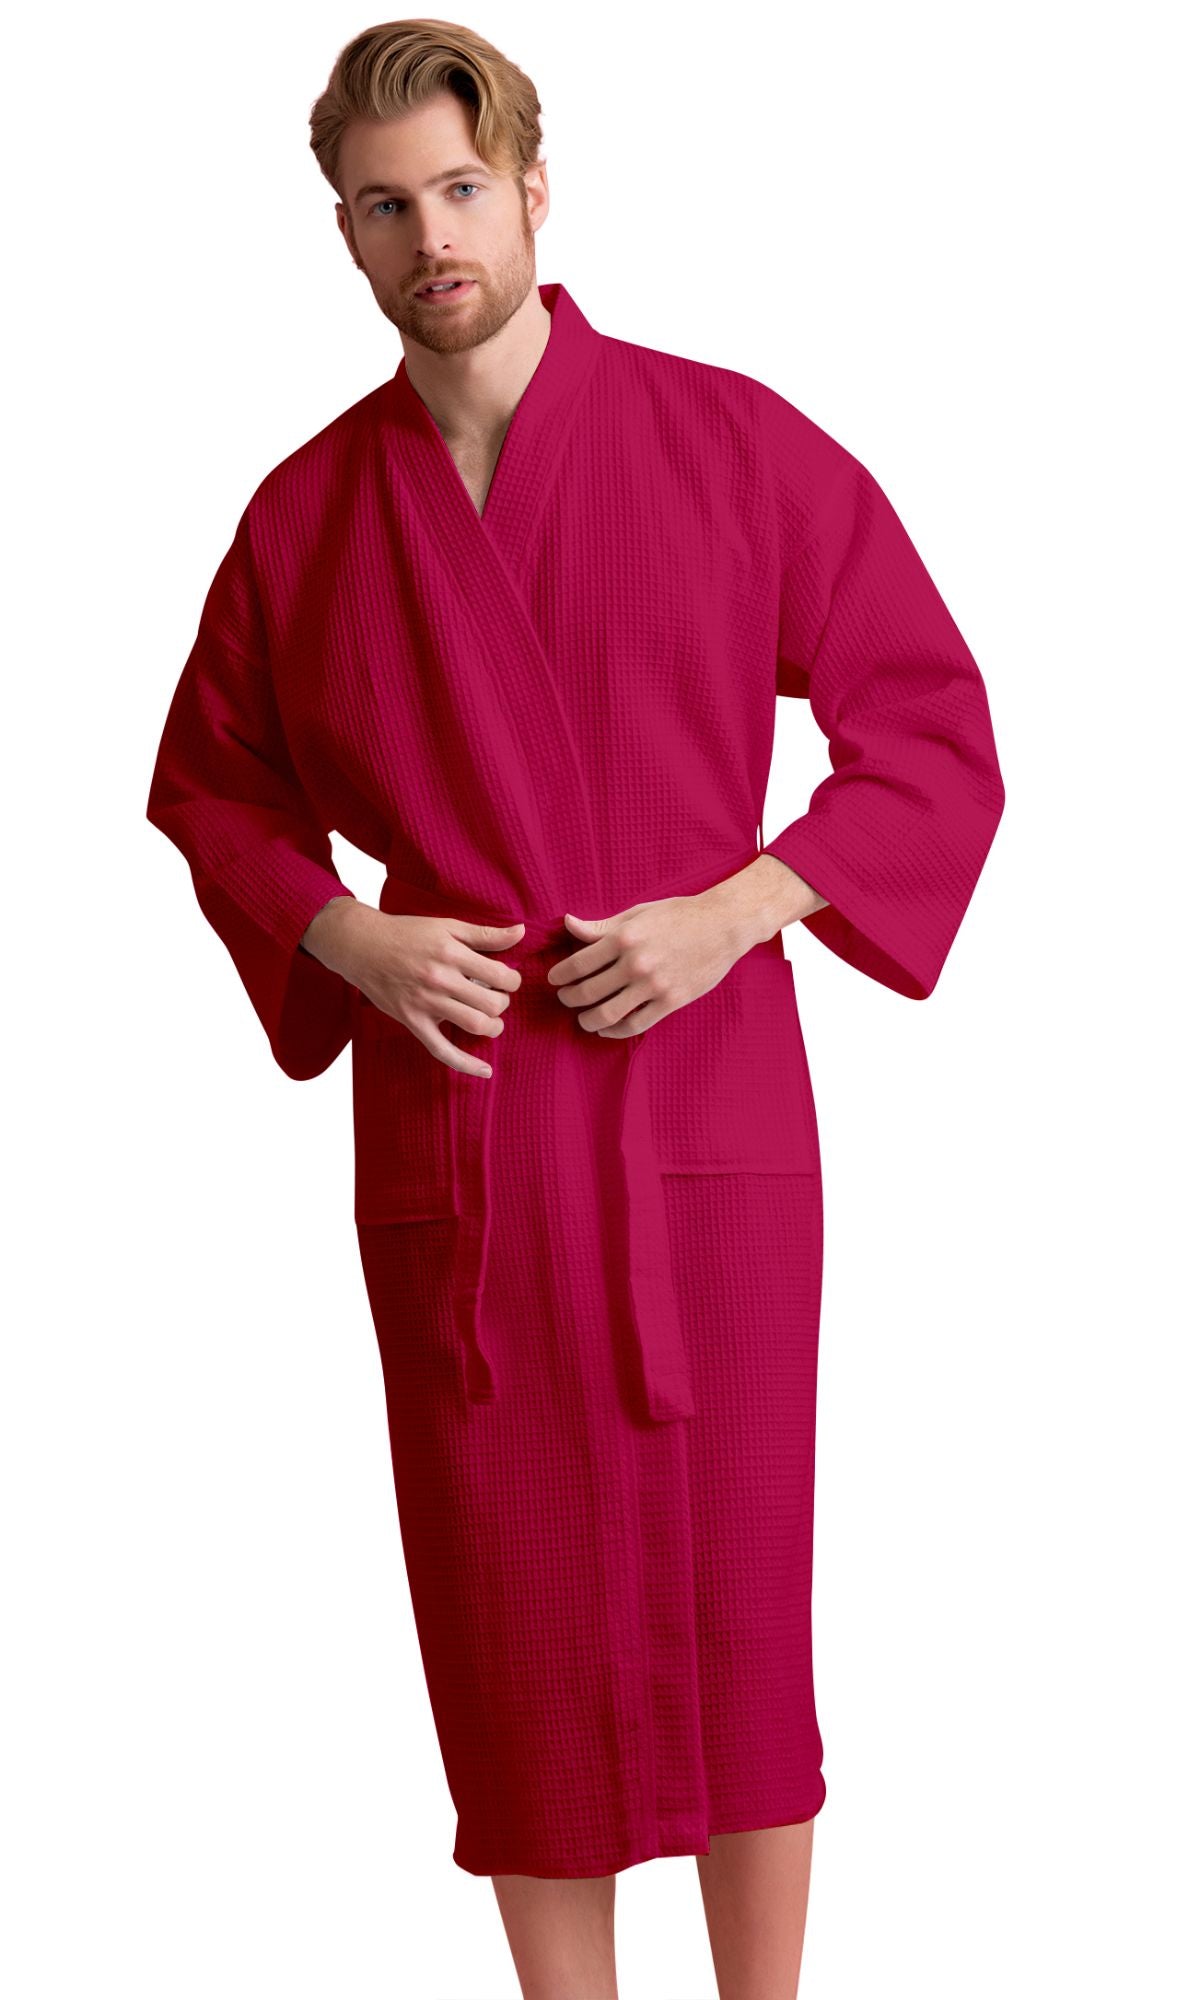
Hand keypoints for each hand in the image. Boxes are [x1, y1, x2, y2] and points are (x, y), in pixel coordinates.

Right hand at [304, 902, 524, 1077]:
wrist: (362, 946)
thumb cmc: (407, 933)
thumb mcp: (447, 926)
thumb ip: (485, 934)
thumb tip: (521, 933)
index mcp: (452, 954)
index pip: (501, 975)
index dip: (512, 980)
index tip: (506, 980)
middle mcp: (440, 980)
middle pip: (492, 1003)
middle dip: (503, 1003)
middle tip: (496, 997)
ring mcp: (425, 1003)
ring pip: (475, 1025)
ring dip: (493, 1027)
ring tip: (491, 1020)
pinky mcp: (412, 1021)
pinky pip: (441, 1050)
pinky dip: (465, 1064)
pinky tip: (485, 1071)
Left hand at [546, 892, 759, 1038]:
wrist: (723, 925)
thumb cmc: (679, 915)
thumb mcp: (638, 914)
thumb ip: (602, 926)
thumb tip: (569, 924)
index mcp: (624, 937)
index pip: (579, 963)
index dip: (560, 976)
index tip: (554, 980)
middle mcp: (635, 963)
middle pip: (588, 991)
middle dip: (569, 998)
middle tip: (565, 998)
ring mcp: (654, 985)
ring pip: (608, 1013)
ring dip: (588, 1020)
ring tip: (582, 1019)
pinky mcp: (671, 1001)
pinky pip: (635, 1024)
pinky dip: (615, 1031)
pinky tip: (606, 1029)